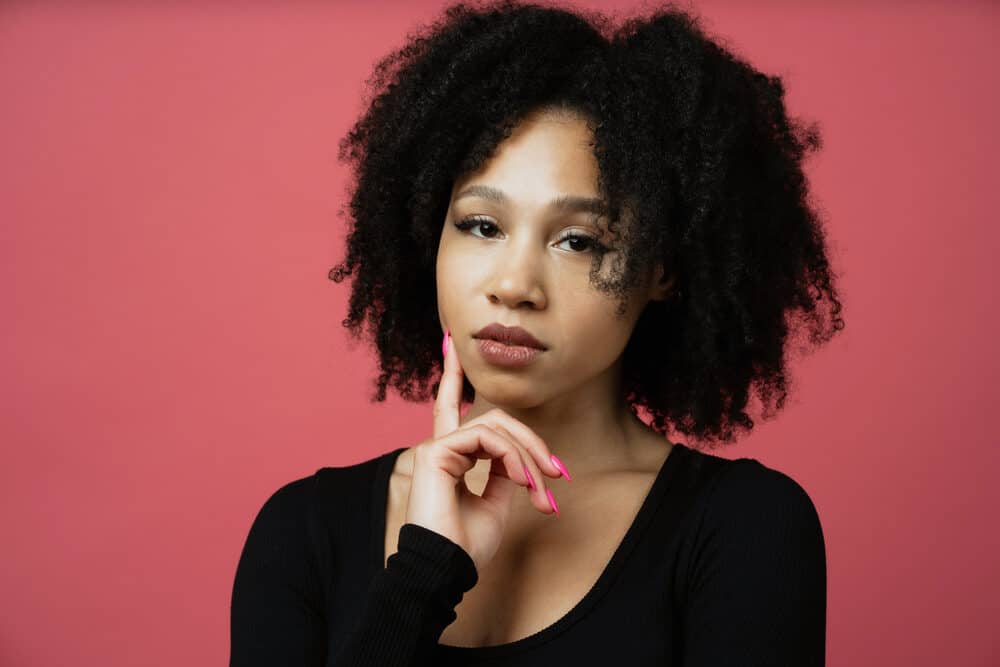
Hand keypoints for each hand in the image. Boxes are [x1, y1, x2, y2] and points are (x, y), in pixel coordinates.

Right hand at [403, 329, 568, 572]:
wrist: (444, 570)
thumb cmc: (466, 546)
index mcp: (450, 458)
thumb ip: (506, 474)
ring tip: (543, 491)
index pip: (450, 409)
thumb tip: (522, 458)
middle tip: (557, 474)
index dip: (452, 376)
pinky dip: (514, 458)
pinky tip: (523, 482)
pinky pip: (488, 439)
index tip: (449, 343)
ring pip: (496, 427)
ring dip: (529, 456)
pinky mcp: (436, 452)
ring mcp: (435, 448)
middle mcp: (440, 448)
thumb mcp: (497, 505)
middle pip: (495, 420)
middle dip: (531, 442)